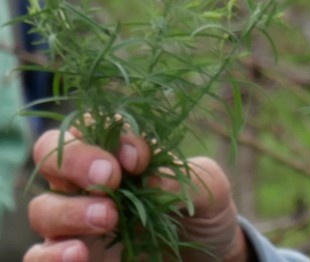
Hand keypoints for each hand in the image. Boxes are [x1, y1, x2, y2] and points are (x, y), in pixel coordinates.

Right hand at [25, 127, 246, 261]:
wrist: (205, 258)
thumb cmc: (202, 211)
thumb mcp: (208, 187)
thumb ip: (178, 176)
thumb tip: (146, 177)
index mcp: (119, 154)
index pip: (92, 125)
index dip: (109, 136)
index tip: (140, 159)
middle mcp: (89, 184)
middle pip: (51, 155)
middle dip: (76, 161)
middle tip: (110, 180)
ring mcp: (75, 223)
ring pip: (43, 207)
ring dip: (69, 210)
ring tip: (109, 219)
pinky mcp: (73, 258)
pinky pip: (38, 256)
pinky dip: (51, 254)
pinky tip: (79, 254)